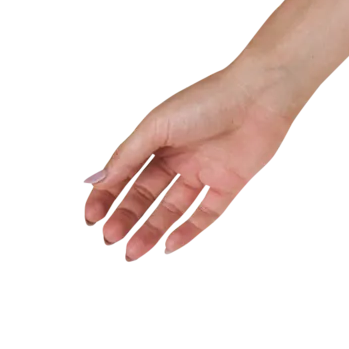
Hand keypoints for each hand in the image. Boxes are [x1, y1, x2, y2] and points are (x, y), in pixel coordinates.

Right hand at [82, 58, 303, 260]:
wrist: (256, 100)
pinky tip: (171, 244)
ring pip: (171, 209)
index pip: (126, 174)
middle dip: (127, 217)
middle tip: (111, 237)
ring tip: (134, 249)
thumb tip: (102, 178)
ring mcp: (201, 175)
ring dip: (152, 229)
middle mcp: (177, 160)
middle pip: (146, 196)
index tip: (92, 214)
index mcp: (156, 141)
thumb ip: (130, 155)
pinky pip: (204, 214)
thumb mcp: (157, 126)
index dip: (109, 195)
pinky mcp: (226, 187)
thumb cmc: (205, 102)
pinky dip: (188, 230)